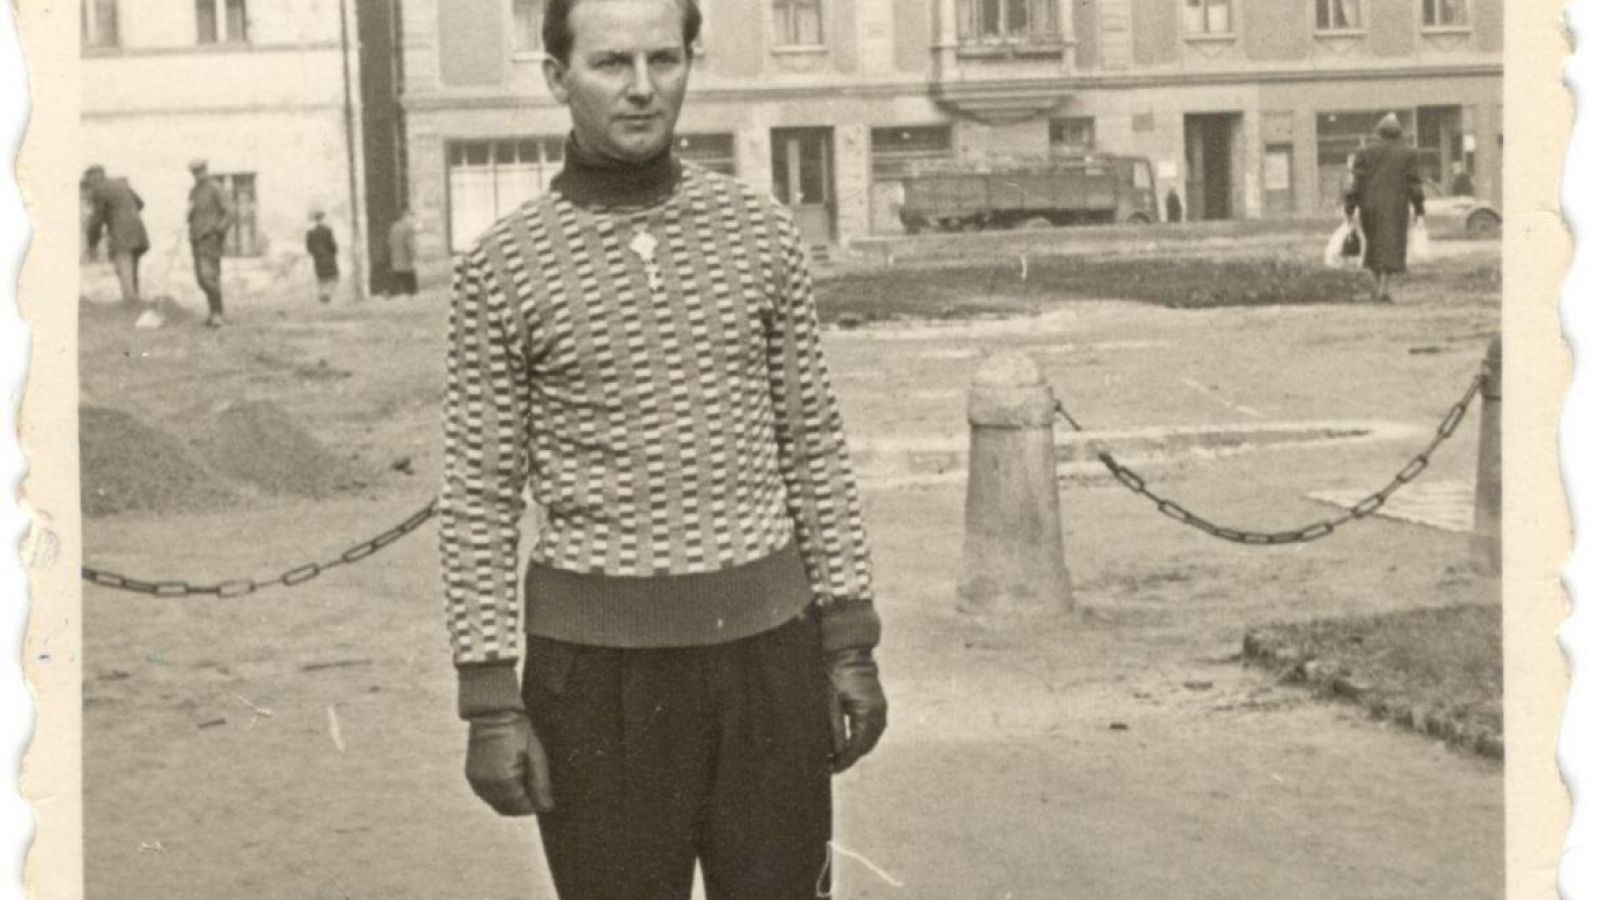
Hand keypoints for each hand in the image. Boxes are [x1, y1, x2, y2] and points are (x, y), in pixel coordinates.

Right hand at [465, 711, 553, 815]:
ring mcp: (476, 781)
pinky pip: (487, 793)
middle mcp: (485, 785)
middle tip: (533, 787)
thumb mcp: (536, 756)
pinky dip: (499, 791)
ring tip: (521, 777)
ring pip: (496, 803)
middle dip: (521, 803)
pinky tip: (509, 776)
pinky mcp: (471, 775)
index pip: (520, 807)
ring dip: (509, 798)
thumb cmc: (518, 731)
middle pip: (507, 808)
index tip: (542, 795)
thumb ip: (540, 784)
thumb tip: (546, 808)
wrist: (493, 712)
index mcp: (502, 780)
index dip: (533, 804)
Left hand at [825, 648, 886, 772]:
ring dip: (857, 749)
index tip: (831, 769)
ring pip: (871, 739)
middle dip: (850, 757)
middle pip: (866, 746)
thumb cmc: (836, 674)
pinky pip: (873, 729)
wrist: (848, 652)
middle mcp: (879, 713)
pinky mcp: (878, 705)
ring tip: (838, 757)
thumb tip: (835, 752)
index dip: (844, 760)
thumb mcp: (830, 702)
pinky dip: (862, 738)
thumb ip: (835, 728)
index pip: (857, 746)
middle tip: (832, 766)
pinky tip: (849, 742)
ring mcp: (881, 709)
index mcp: (867, 713)